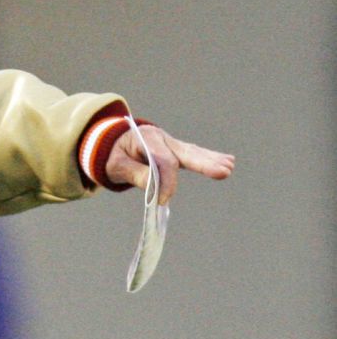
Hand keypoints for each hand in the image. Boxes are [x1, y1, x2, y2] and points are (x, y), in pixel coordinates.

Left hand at [104, 124, 234, 204]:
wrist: (110, 143)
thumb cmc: (112, 155)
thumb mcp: (115, 165)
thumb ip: (134, 173)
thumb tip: (154, 186)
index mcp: (146, 138)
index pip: (162, 162)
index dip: (165, 182)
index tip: (163, 201)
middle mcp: (162, 138)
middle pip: (185, 152)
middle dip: (203, 163)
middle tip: (223, 171)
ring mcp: (170, 143)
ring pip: (192, 152)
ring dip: (211, 160)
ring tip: (229, 166)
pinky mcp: (175, 150)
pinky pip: (193, 154)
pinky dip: (208, 157)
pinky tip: (228, 160)